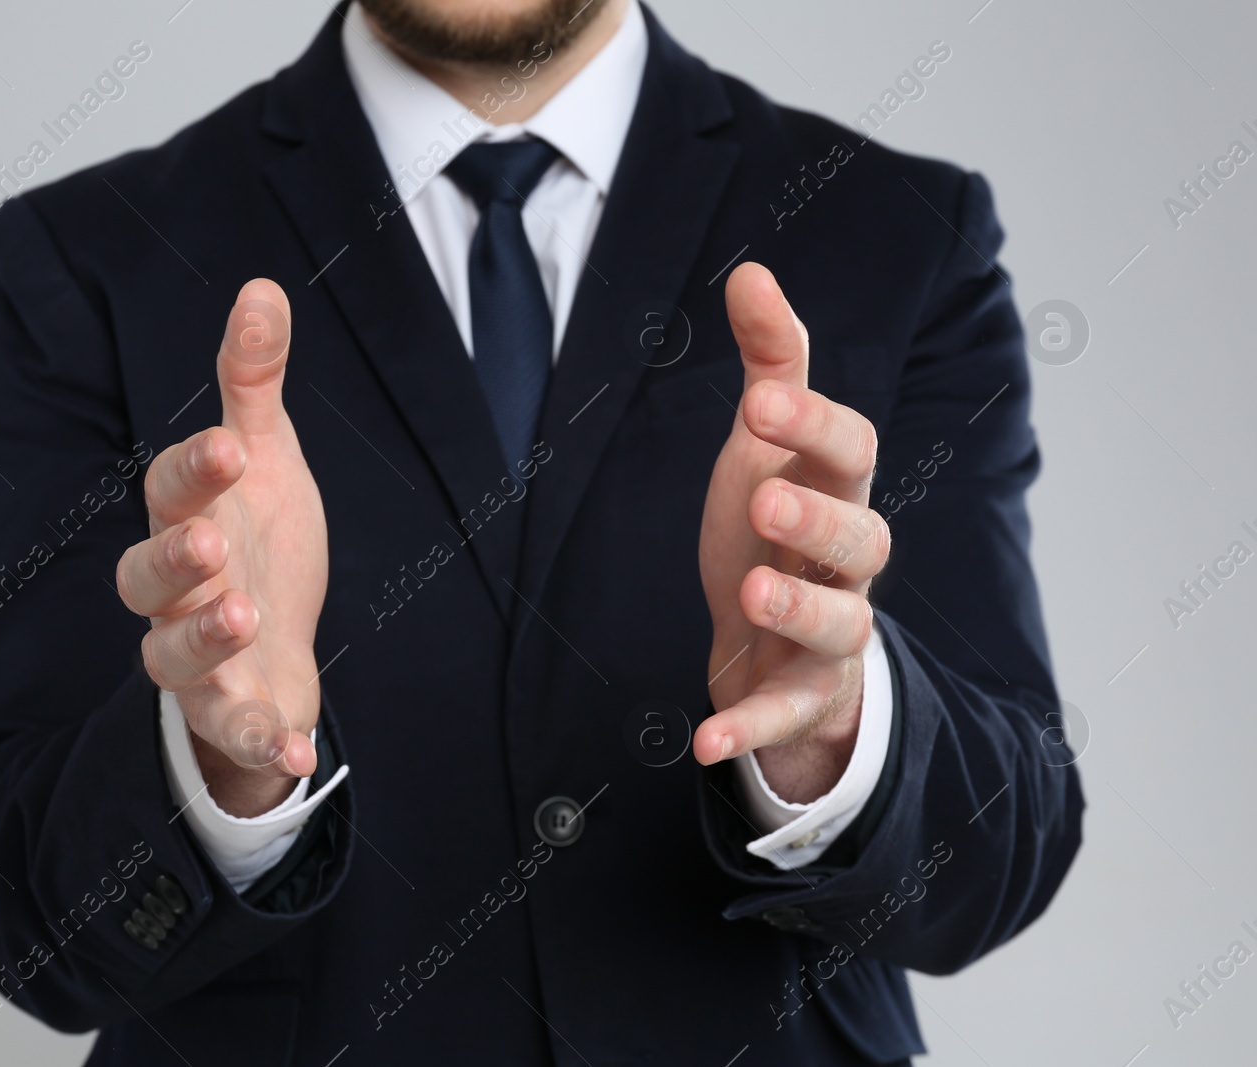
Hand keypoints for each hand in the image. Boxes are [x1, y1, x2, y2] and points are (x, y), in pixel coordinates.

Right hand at [115, 279, 327, 816]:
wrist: (274, 644)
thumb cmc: (258, 544)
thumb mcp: (265, 458)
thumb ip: (253, 383)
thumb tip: (262, 288)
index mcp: (187, 520)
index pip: (172, 490)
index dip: (194, 471)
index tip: (228, 445)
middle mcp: (176, 591)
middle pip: (146, 577)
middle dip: (173, 560)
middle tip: (208, 544)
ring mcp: (195, 658)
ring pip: (173, 655)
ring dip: (203, 638)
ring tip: (244, 616)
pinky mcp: (226, 713)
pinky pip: (232, 731)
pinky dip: (258, 740)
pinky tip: (298, 749)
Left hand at [693, 264, 889, 802]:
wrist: (771, 639)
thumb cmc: (774, 528)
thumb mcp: (767, 445)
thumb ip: (772, 363)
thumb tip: (750, 271)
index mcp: (836, 491)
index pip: (850, 451)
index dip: (812, 426)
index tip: (756, 400)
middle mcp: (847, 563)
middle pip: (865, 538)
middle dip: (818, 519)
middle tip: (763, 501)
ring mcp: (832, 634)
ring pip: (843, 626)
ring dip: (799, 611)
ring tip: (750, 595)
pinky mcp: (802, 696)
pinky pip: (784, 714)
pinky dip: (748, 727)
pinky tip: (700, 741)